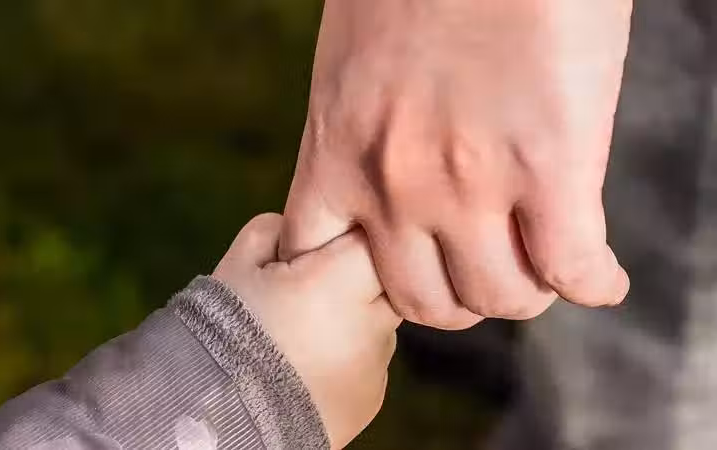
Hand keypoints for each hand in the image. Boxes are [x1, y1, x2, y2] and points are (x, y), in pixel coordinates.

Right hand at [213, 214, 400, 448]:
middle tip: (311, 288)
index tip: (320, 248)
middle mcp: (373, 322)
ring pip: (380, 321)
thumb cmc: (224, 331)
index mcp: (342, 281)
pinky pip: (371, 359)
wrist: (219, 416)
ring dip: (354, 317)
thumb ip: (276, 230)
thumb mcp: (238, 264)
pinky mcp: (372, 397)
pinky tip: (309, 362)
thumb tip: (299, 228)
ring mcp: (377, 364)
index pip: (373, 236)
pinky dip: (349, 354)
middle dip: (355, 276)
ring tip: (304, 332)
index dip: (345, 236)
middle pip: (386, 279)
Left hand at [281, 0, 631, 328]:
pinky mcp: (549, 167)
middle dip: (456, 296)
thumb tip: (391, 177)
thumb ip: (362, 134)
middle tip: (482, 269)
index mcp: (337, 153)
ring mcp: (469, 185)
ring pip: (497, 299)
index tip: (393, 269)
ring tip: (541, 267)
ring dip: (523, 291)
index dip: (358, 284)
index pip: (317, 266)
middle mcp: (393, 186)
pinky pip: (571, 269)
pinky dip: (592, 284)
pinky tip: (599, 276)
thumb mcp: (351, 68)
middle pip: (423, 302)